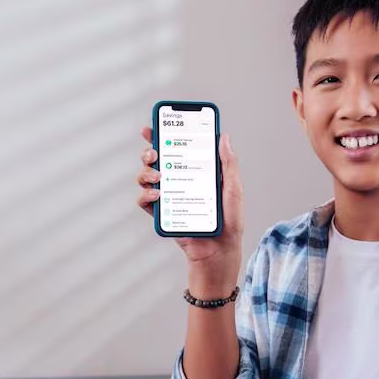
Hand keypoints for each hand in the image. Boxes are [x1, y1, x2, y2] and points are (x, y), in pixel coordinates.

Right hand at [136, 126, 243, 268]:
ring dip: (145, 173)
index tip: (153, 126)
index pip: (176, 149)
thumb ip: (229, 164)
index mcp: (195, 171)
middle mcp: (179, 181)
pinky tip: (157, 195)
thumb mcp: (233, 188)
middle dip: (149, 152)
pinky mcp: (162, 214)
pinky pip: (145, 201)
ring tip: (157, 176)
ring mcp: (168, 197)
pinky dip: (146, 196)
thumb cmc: (229, 222)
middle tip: (155, 154)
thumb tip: (224, 137)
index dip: (162, 136)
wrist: (219, 251)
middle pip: (155, 161)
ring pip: (146, 178)